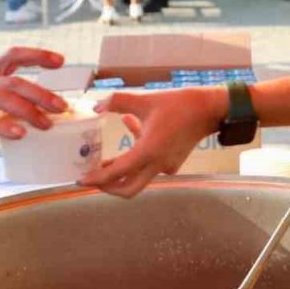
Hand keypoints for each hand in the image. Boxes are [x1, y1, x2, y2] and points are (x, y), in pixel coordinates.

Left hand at [79, 87, 226, 198]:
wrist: (210, 109)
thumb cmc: (179, 104)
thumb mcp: (145, 99)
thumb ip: (117, 102)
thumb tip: (96, 106)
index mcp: (148, 152)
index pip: (116, 174)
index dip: (95, 179)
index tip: (80, 179)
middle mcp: (157, 165)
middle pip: (128, 189)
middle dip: (108, 187)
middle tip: (92, 179)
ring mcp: (166, 166)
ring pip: (137, 176)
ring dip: (120, 169)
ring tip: (104, 159)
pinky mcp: (172, 161)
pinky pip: (148, 164)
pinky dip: (136, 154)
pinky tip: (131, 126)